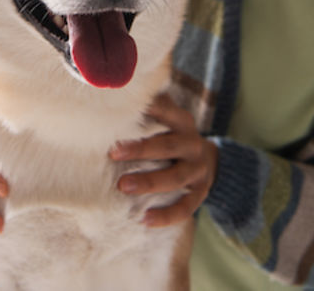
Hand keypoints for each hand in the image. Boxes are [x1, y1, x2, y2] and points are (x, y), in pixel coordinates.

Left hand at [109, 92, 217, 226]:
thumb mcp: (165, 118)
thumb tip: (106, 95)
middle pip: (168, 145)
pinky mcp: (200, 193)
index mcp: (182, 121)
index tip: (116, 116)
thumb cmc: (170, 136)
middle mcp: (192, 144)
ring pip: (176, 177)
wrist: (207, 160)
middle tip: (112, 152)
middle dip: (140, 149)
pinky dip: (166, 215)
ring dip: (149, 181)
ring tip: (123, 186)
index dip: (144, 113)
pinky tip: (145, 220)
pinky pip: (186, 207)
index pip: (165, 112)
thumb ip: (146, 108)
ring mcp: (198, 170)